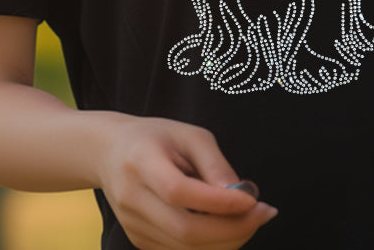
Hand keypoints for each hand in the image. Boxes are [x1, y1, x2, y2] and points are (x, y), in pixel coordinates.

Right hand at [99, 116, 277, 249]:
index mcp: (141, 162)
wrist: (110, 153)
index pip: (180, 192)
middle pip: (185, 231)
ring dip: (227, 240)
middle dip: (232, 229)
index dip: (218, 202)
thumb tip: (242, 196)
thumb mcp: (189, 134)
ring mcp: (134, 226)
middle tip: (263, 213)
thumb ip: (215, 164)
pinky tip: (227, 225)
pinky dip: (211, 246)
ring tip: (250, 218)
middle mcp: (132, 199)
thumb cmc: (156, 137)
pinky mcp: (139, 241)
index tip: (253, 199)